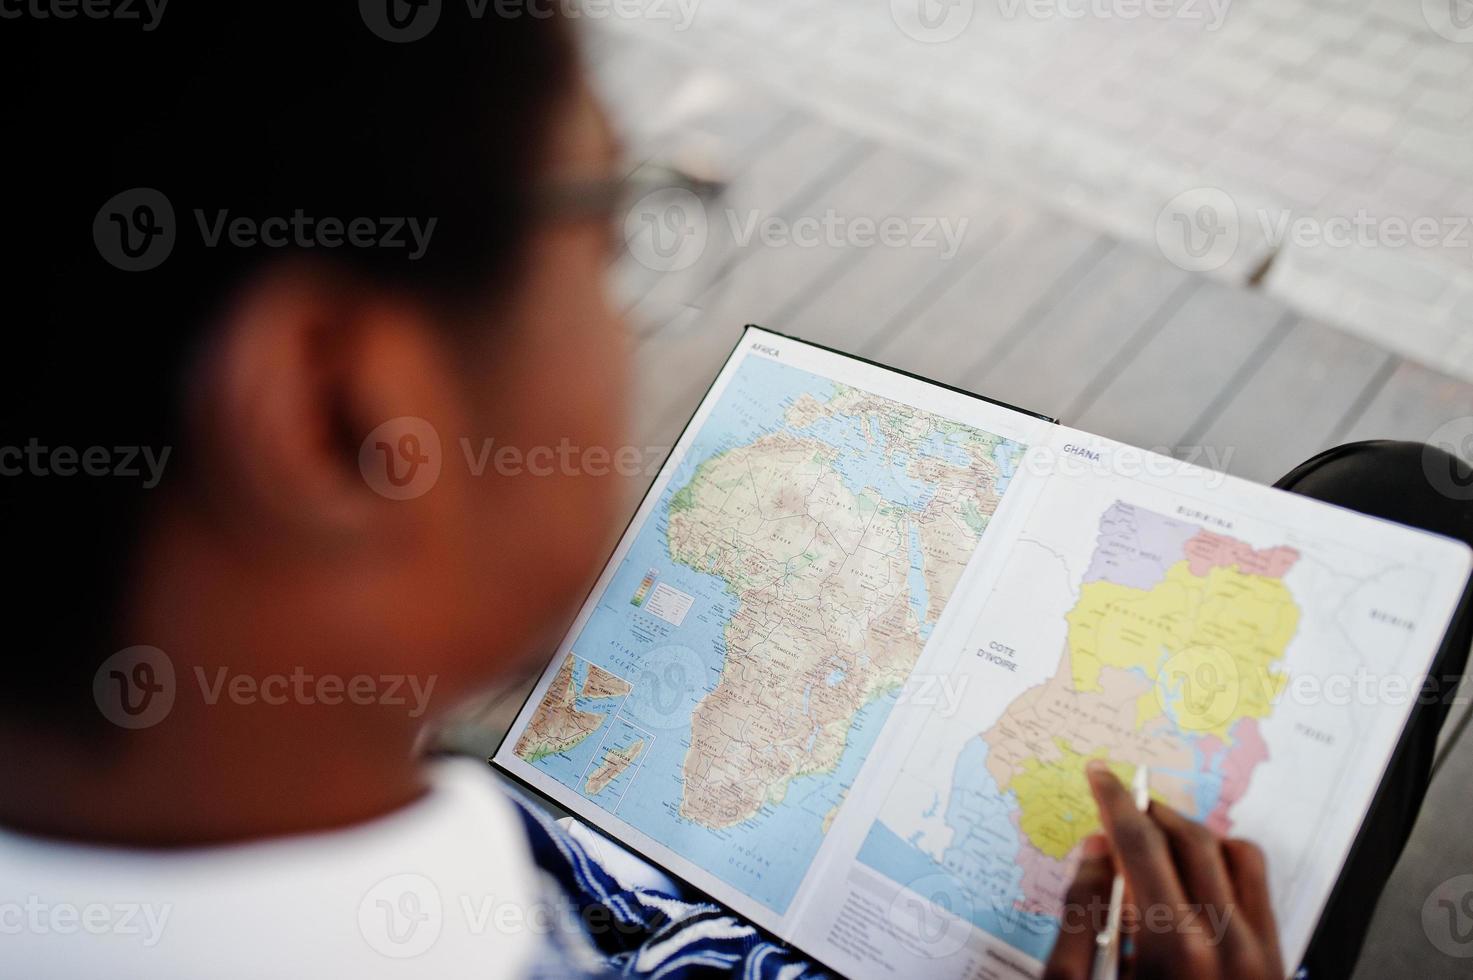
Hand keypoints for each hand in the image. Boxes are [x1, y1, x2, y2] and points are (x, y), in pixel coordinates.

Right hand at [1043, 762, 1284, 979]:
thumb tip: (1097, 847)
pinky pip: (1259, 885)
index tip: (1101, 774)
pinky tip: (1194, 875)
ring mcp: (1262, 954)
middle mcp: (1227, 943)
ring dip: (1192, 832)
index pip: (1141, 842)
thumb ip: (1080, 913)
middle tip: (1121, 802)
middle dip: (1149, 810)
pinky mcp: (1277, 965)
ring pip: (1234, 851)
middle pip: (1189, 837)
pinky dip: (1227, 861)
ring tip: (1157, 837)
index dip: (1115, 800)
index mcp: (1171, 946)